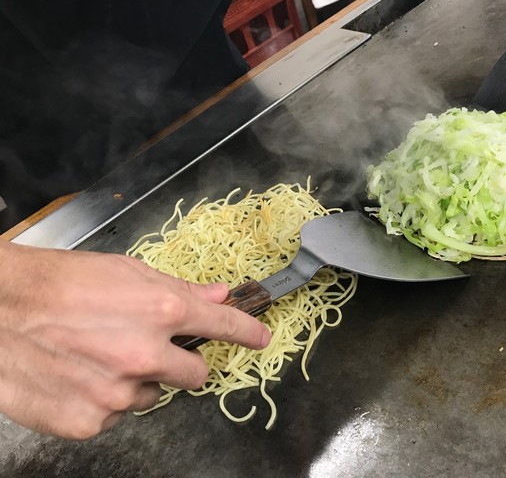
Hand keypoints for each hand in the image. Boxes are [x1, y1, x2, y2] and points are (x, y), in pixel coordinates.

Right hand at [0, 240, 270, 439]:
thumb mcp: (125, 271)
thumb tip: (218, 294)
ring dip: (137, 381)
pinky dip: (104, 401)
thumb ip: (178, 288)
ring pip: (151, 396)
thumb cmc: (59, 282)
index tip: (260, 339)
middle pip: (195, 375)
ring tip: (98, 357)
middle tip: (148, 348)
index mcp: (162, 310)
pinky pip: (115, 416)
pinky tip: (79, 377)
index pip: (223, 326)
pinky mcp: (91, 421)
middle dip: (181, 363)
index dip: (247, 333)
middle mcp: (147, 355)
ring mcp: (118, 394)